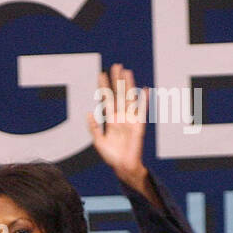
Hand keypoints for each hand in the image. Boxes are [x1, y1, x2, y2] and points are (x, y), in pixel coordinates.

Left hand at [87, 63, 146, 186]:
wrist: (123, 167)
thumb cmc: (112, 156)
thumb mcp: (98, 142)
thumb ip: (94, 127)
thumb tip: (88, 112)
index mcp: (111, 120)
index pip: (106, 99)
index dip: (103, 87)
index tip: (101, 74)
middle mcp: (120, 116)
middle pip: (118, 94)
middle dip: (116, 81)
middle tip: (115, 65)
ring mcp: (130, 119)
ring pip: (129, 98)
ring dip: (128, 85)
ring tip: (126, 72)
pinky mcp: (138, 125)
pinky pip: (142, 111)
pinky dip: (143, 101)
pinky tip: (144, 89)